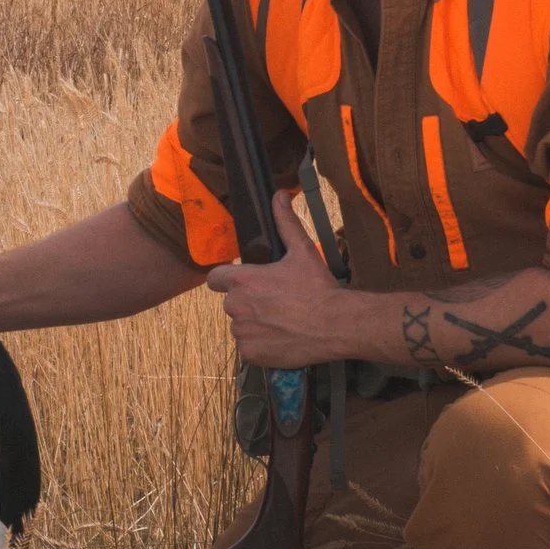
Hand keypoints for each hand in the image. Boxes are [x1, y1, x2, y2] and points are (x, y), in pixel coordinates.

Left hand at [204, 199, 346, 367]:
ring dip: (254, 324)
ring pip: (240, 326)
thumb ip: (285, 222)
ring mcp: (242, 332)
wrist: (335, 325)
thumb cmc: (317, 288)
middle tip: (275, 302)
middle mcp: (235, 306)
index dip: (227, 279)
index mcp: (242, 281)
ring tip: (281, 321)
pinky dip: (261, 345)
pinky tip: (281, 337)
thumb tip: (279, 195)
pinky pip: (248, 348)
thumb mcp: (302, 250)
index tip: (243, 283)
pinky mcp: (250, 354)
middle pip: (231, 303)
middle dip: (248, 302)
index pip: (215, 279)